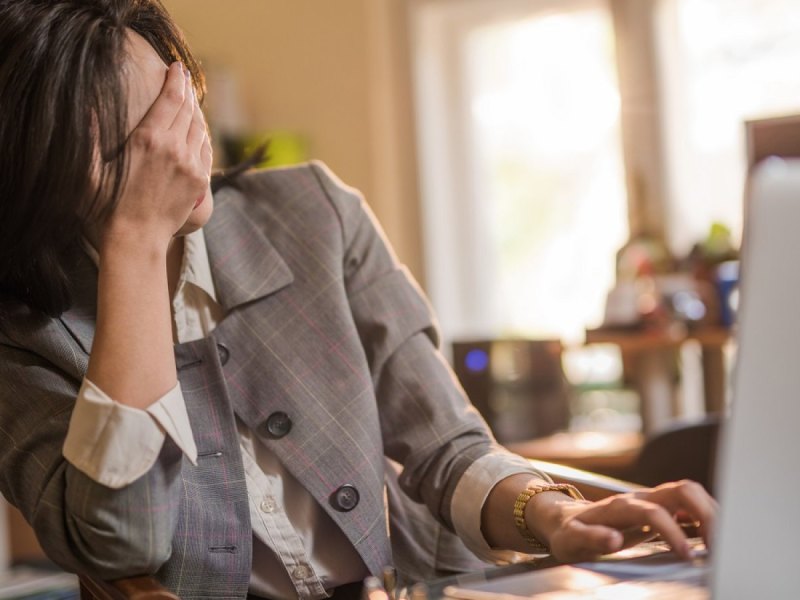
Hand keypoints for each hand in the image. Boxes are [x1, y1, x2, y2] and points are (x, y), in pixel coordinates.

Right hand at [101, 61, 211, 250]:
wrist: (137, 237)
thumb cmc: (108, 204)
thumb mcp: (90, 169)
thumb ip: (91, 136)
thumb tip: (90, 109)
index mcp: (149, 139)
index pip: (170, 99)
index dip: (176, 80)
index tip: (177, 68)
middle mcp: (175, 148)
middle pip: (188, 109)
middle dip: (187, 90)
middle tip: (185, 79)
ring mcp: (191, 164)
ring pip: (200, 128)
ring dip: (196, 112)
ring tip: (191, 101)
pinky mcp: (200, 180)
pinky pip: (206, 150)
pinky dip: (203, 135)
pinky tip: (199, 130)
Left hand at [544, 480, 717, 562]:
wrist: (564, 519)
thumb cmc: (569, 533)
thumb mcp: (570, 540)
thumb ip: (590, 538)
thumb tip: (614, 539)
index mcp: (619, 506)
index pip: (653, 511)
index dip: (672, 531)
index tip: (686, 556)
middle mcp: (639, 498)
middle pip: (681, 490)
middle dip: (705, 514)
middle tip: (720, 546)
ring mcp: (651, 499)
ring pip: (690, 493)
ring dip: (711, 513)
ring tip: (724, 543)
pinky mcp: (660, 507)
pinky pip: (690, 503)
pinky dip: (708, 516)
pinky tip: (717, 536)